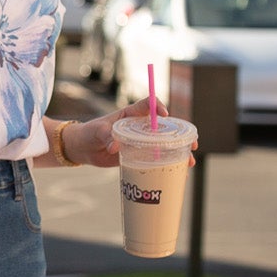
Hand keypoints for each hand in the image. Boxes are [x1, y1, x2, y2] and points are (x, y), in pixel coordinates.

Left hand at [61, 97, 190, 169]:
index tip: (165, 114)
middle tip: (192, 143)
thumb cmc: (90, 133)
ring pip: (164, 144)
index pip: (148, 105)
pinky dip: (168, 163)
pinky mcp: (139, 155)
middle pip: (164, 127)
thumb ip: (105, 136)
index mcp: (131, 114)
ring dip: (179, 151)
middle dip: (180, 133)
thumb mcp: (96, 132)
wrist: (84, 148)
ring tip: (189, 161)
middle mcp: (140, 126)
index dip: (158, 107)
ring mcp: (141, 141)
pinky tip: (179, 171)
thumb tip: (114, 146)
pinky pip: (156, 157)